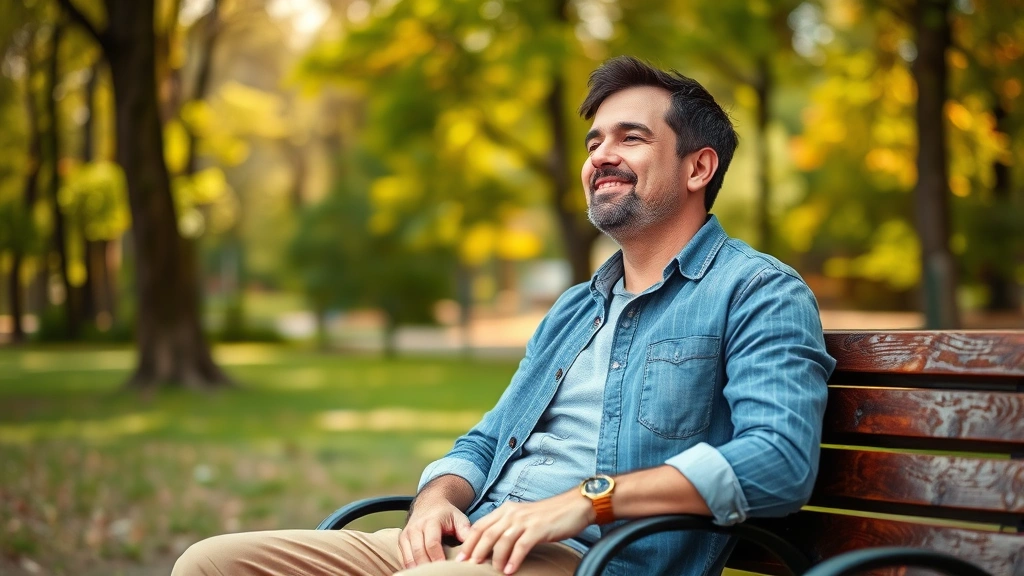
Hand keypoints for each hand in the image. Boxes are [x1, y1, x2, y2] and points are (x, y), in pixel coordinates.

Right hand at [398, 496, 471, 567]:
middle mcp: (416, 528)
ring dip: (418, 569)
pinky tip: (420, 572)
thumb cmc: (447, 514)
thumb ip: (465, 531)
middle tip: (437, 574)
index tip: (445, 568)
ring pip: (409, 558)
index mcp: (431, 521)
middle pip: (419, 553)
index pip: (432, 543)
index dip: (437, 558)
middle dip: (427, 566)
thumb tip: (470, 548)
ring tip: (429, 575)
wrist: (430, 503)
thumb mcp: (459, 518)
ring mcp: (407, 534)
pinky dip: (411, 567)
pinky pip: (404, 558)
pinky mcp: (401, 540)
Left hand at [457, 490, 593, 573]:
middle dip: (475, 550)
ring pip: (502, 540)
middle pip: (487, 533)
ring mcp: (525, 520)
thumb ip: (508, 527)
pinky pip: (521, 546)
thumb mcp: (523, 518)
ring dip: (494, 557)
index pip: (480, 525)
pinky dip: (514, 559)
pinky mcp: (538, 529)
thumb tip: (492, 545)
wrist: (574, 506)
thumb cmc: (548, 516)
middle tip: (469, 565)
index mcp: (506, 510)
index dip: (469, 541)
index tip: (461, 557)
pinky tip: (510, 571)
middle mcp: (513, 513)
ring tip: (492, 570)